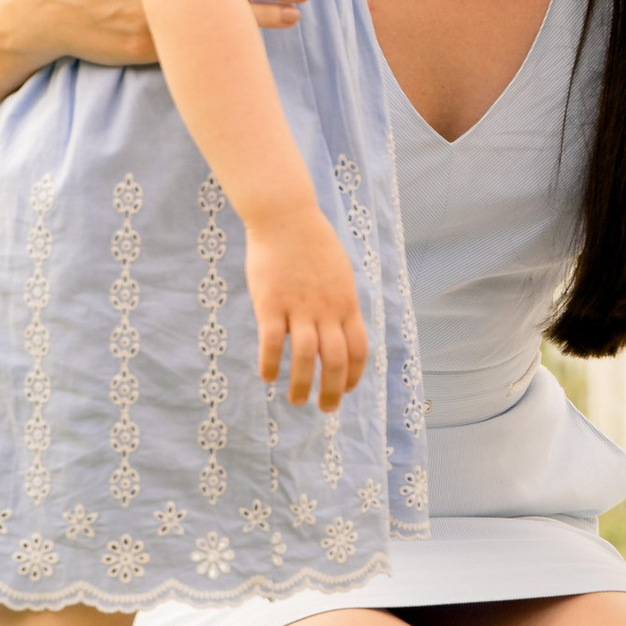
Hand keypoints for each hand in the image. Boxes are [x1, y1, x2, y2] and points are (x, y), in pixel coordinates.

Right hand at [247, 199, 368, 410]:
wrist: (286, 216)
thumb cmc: (312, 244)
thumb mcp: (339, 273)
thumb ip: (340, 303)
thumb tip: (340, 327)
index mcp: (346, 303)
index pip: (358, 349)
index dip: (355, 374)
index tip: (348, 390)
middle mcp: (326, 309)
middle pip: (336, 360)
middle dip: (333, 390)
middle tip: (326, 409)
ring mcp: (298, 307)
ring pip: (306, 357)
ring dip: (302, 384)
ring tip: (297, 401)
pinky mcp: (270, 303)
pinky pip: (271, 342)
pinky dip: (270, 364)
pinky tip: (267, 377)